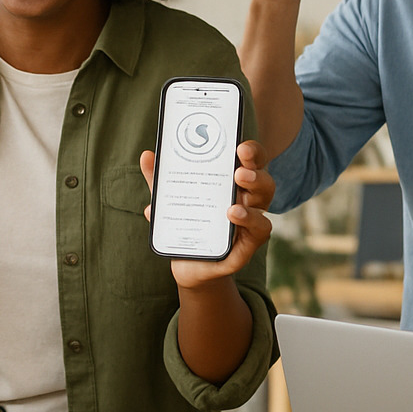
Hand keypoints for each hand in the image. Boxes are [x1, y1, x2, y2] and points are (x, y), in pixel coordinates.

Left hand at [141, 140, 274, 288]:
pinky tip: (234, 214)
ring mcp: (249, 219)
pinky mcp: (248, 243)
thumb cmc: (186, 226)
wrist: (188, 266)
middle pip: (262, 174)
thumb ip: (160, 181)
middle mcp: (246, 198)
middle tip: (239, 166)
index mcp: (231, 182)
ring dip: (256, 186)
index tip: (239, 145)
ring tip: (239, 181)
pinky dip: (251, 219)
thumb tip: (146, 155)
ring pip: (266, 197)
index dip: (250, 150)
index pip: (248, 159)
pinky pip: (261, 228)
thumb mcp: (170, 202)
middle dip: (255, 165)